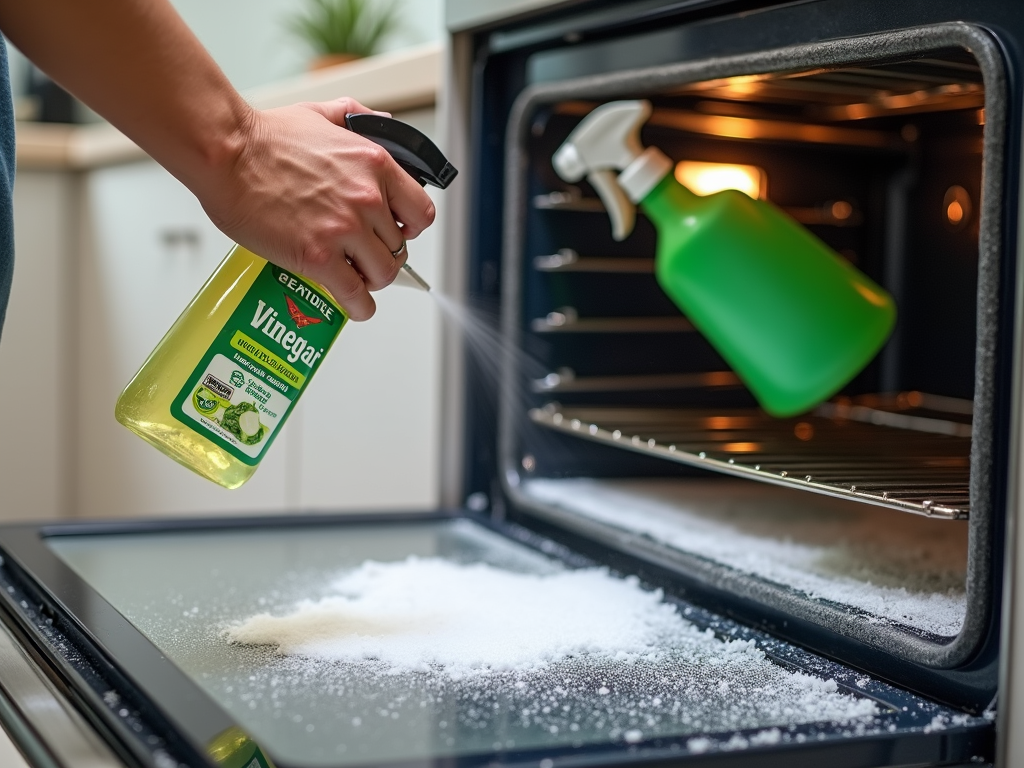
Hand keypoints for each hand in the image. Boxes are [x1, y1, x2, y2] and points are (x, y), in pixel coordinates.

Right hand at [197, 97, 435, 320]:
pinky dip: (359, 307)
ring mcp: (344, 229)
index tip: (398, 232)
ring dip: (372, 281)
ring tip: (356, 278)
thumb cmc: (264, 137)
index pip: (421, 212)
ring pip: (383, 273)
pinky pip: (355, 294)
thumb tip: (383, 122)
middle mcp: (367, 198)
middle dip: (383, 255)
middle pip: (400, 247)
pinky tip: (355, 306)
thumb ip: (360, 118)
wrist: (226, 153)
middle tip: (365, 256)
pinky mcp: (318, 256)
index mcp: (375, 164)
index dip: (410, 228)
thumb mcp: (324, 114)